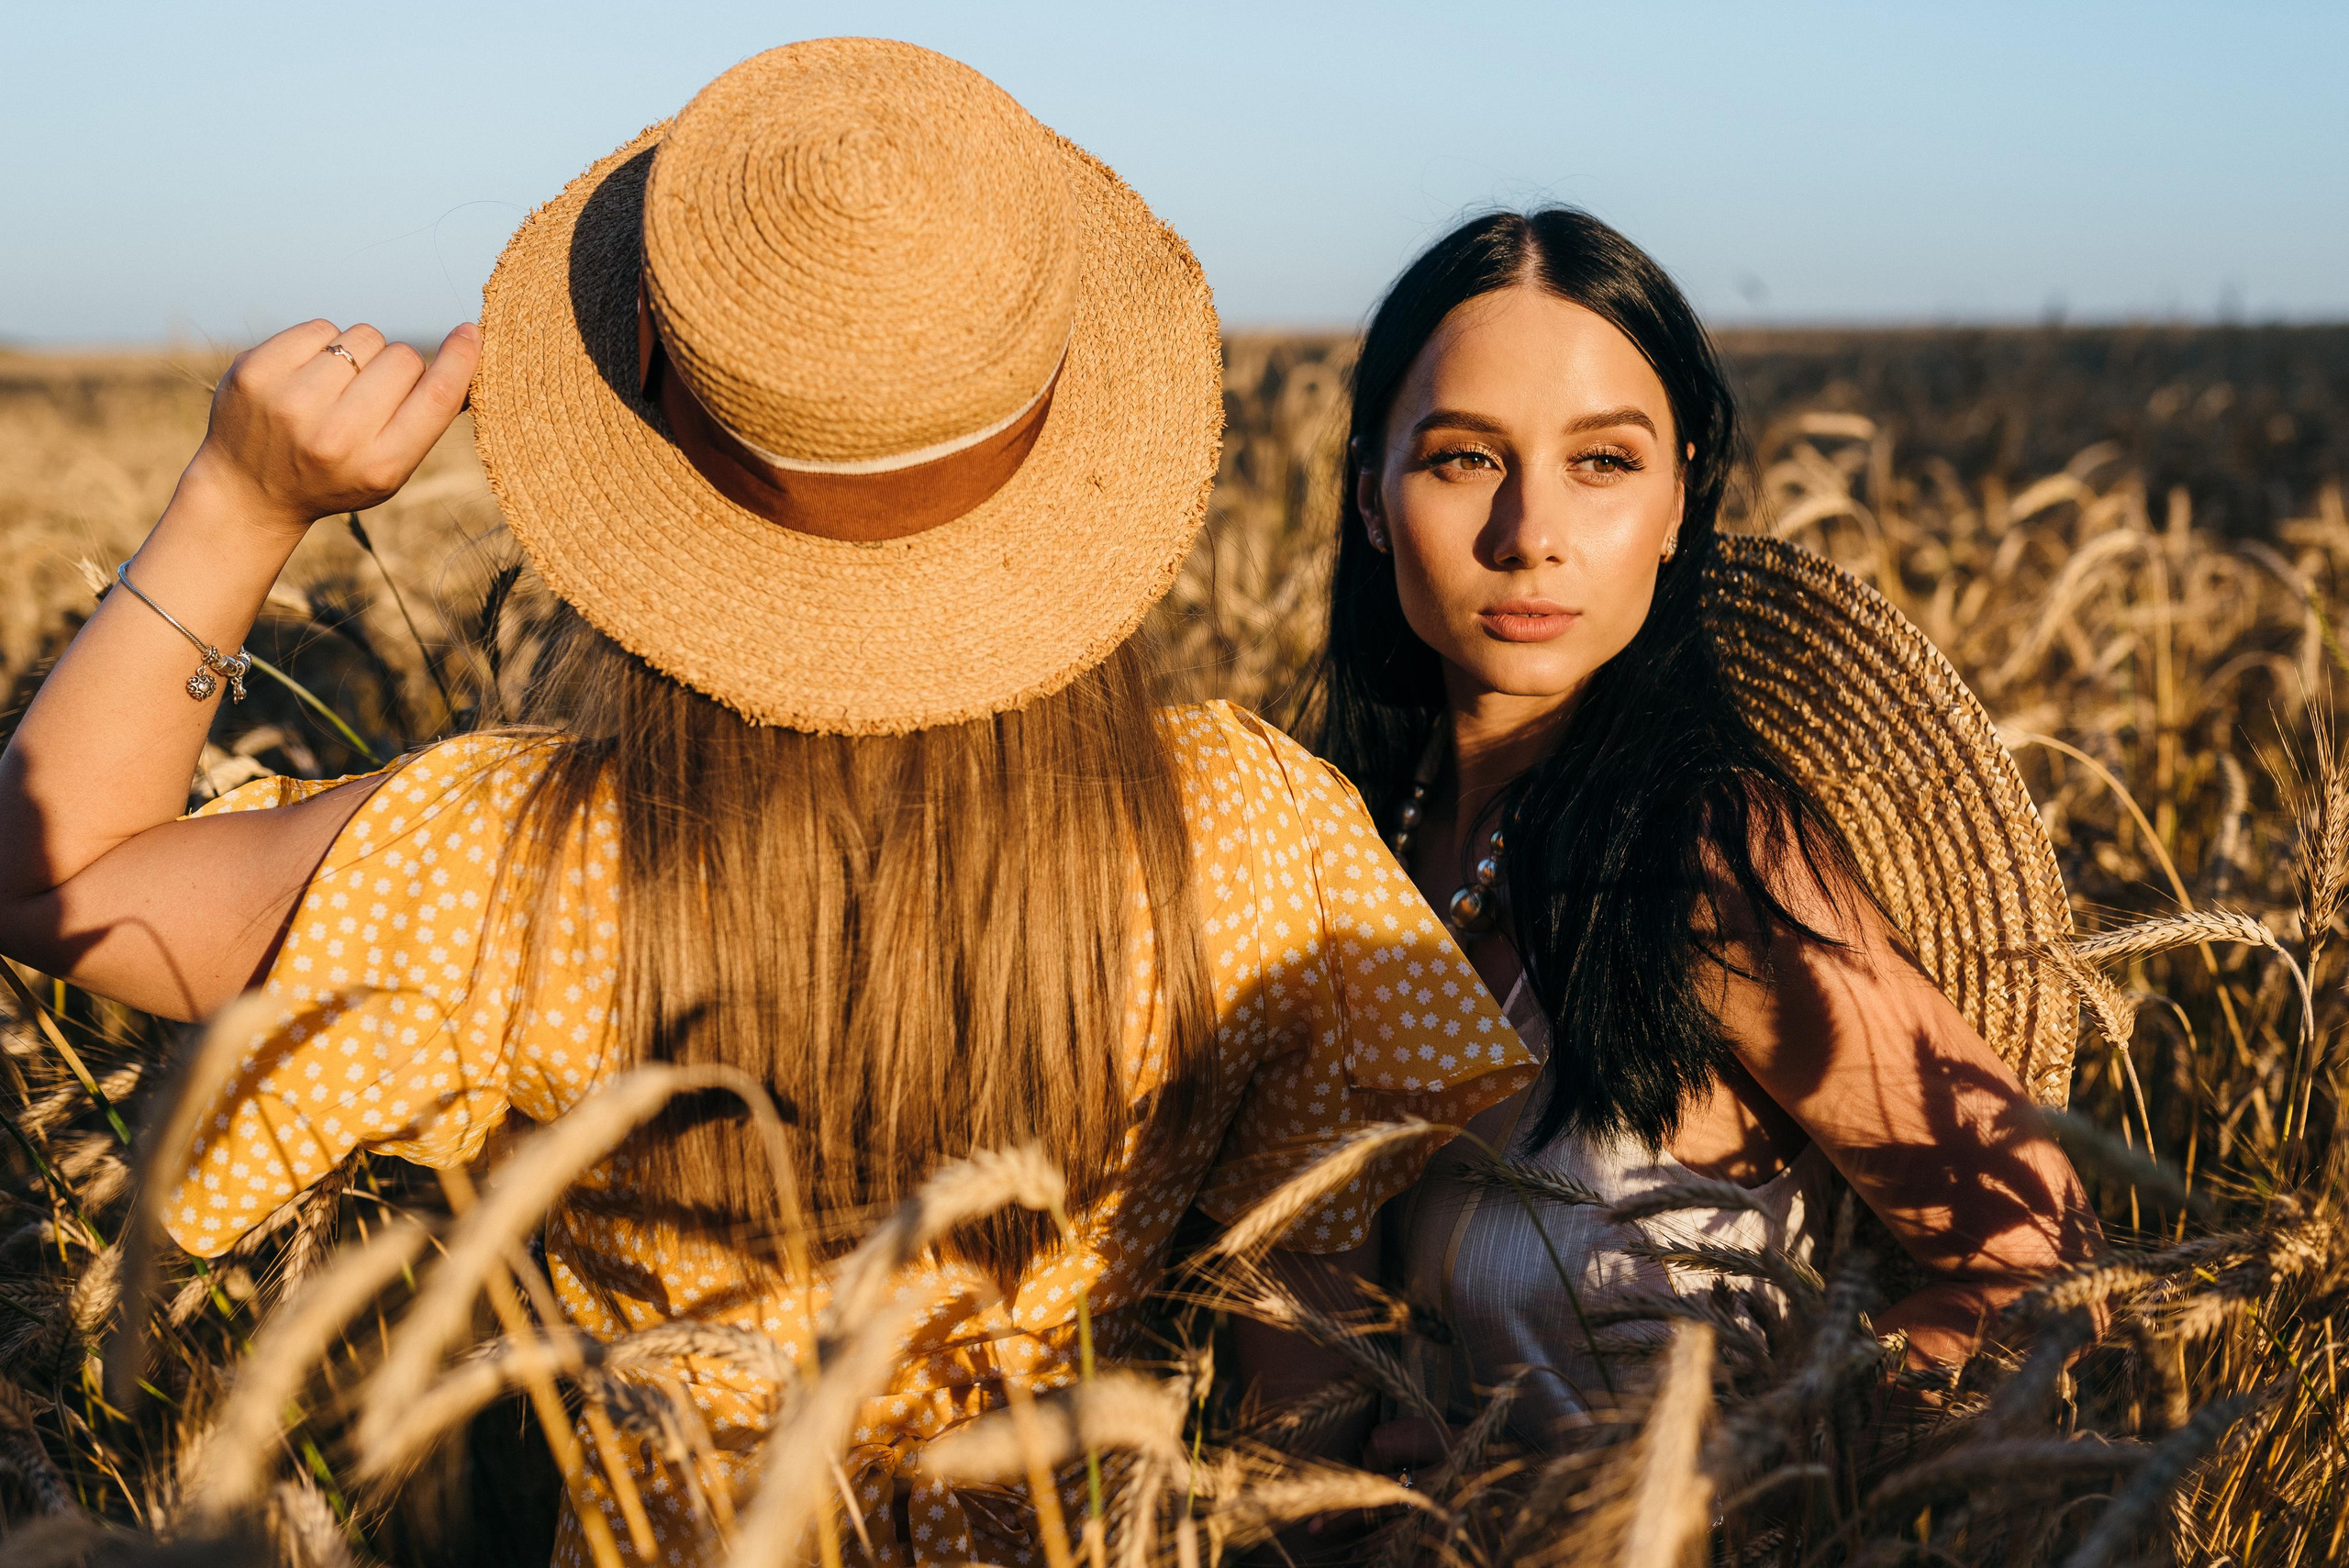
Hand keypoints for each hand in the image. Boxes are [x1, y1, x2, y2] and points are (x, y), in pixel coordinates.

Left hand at [182, 318, 480, 537]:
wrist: (250, 493)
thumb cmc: (336, 476)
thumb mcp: (388, 469)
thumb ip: (424, 422)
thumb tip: (466, 359)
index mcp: (379, 466)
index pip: (436, 397)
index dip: (460, 360)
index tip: (469, 333)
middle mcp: (334, 437)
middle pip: (402, 358)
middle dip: (398, 366)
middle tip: (373, 394)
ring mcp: (290, 402)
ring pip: (363, 336)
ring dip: (360, 353)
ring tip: (336, 387)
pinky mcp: (256, 372)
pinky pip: (321, 327)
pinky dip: (323, 343)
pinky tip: (307, 375)